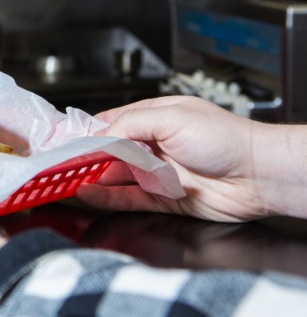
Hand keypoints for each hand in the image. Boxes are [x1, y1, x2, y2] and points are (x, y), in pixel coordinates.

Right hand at [77, 96, 271, 221]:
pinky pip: (127, 199)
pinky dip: (105, 197)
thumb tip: (101, 135)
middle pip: (107, 152)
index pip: (110, 123)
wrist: (259, 175)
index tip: (62, 138)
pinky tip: (87, 193)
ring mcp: (156, 173)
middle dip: (83, 157)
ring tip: (63, 179)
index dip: (85, 131)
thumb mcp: (171, 117)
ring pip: (114, 176)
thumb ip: (131, 124)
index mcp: (154, 118)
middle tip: (56, 162)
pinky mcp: (161, 198)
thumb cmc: (225, 138)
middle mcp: (152, 145)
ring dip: (90, 177)